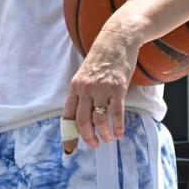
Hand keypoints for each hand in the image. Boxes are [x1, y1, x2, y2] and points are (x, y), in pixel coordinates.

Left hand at [62, 27, 139, 152]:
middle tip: (93, 145)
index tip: (69, 148)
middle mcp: (85, 89)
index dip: (68, 133)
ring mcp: (101, 89)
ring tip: (108, 139)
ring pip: (98, 119)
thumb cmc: (101, 57)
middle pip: (81, 120)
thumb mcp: (85, 73)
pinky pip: (116, 113)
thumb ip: (83, 91)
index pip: (67, 115)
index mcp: (75, 86)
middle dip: (86, 137)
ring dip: (104, 133)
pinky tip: (120, 132)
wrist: (116, 40)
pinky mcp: (117, 88)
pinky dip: (118, 126)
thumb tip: (83, 110)